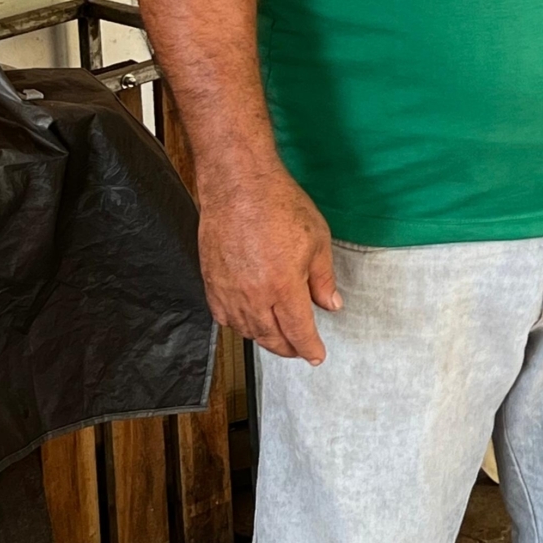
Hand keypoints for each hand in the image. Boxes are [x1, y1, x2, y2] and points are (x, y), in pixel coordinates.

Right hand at [196, 164, 340, 363]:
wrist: (239, 186)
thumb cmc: (280, 205)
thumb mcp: (317, 240)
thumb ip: (323, 279)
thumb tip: (331, 305)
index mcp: (283, 287)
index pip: (298, 331)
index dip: (309, 348)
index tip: (317, 356)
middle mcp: (253, 296)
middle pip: (270, 337)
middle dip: (288, 348)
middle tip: (301, 350)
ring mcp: (228, 291)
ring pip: (246, 330)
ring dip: (264, 339)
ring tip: (279, 339)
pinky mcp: (211, 281)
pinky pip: (223, 316)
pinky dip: (238, 325)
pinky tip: (248, 322)